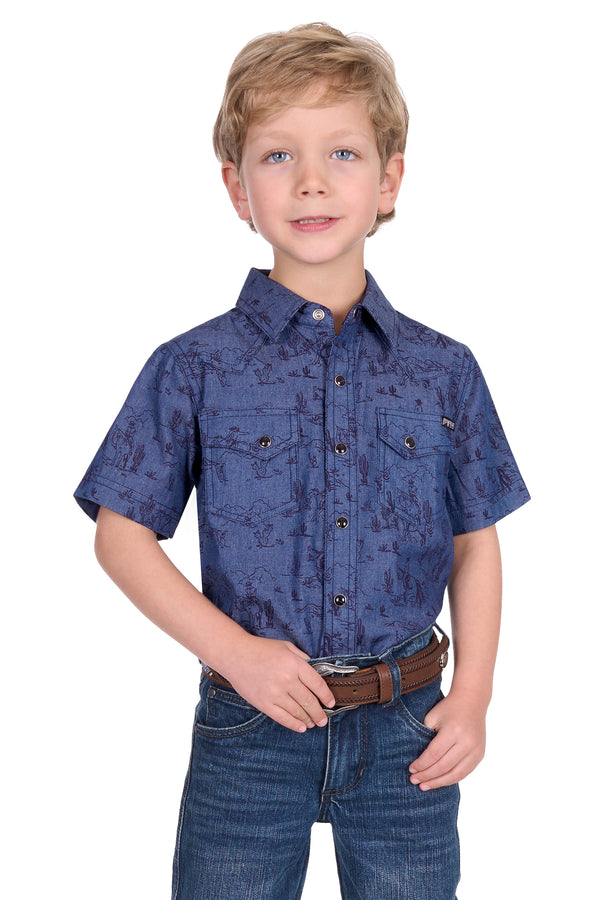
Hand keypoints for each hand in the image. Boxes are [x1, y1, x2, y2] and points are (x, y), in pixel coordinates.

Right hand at [218, 634, 335, 732]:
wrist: (235, 654)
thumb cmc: (261, 649)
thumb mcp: (286, 647)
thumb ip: (302, 658)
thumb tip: (315, 670)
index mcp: (294, 664)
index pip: (317, 684)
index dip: (326, 695)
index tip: (330, 702)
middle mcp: (287, 679)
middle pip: (309, 701)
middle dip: (319, 713)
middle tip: (324, 719)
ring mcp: (274, 693)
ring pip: (297, 712)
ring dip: (308, 720)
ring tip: (313, 723)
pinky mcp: (263, 703)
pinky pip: (282, 718)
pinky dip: (294, 724)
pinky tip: (301, 727)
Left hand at [408, 691, 486, 789]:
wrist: (471, 700)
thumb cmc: (448, 708)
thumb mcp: (432, 717)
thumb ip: (425, 736)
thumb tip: (417, 761)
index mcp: (453, 731)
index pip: (434, 754)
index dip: (421, 765)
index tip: (411, 770)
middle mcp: (467, 742)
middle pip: (444, 766)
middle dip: (427, 776)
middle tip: (414, 781)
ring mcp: (476, 749)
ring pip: (456, 774)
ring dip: (439, 782)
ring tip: (425, 786)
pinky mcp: (480, 754)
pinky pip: (465, 772)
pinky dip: (451, 779)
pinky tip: (440, 781)